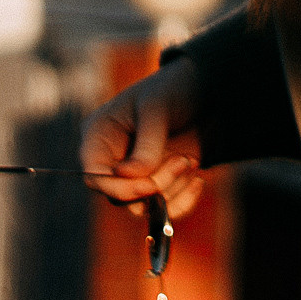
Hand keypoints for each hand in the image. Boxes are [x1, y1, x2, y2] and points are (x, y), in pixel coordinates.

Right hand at [80, 56, 205, 218]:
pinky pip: (162, 210)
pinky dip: (183, 202)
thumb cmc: (173, 89)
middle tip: (184, 160)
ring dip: (172, 189)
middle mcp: (113, 159)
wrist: (206, 90)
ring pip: (142, 206)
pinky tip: (197, 179)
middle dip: (155, 184)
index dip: (119, 188)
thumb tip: (128, 176)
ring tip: (190, 160)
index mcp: (99, 136)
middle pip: (120, 195)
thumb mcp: (158, 109)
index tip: (151, 185)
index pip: (94, 176)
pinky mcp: (159, 183)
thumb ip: (146, 144)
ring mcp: (136, 174)